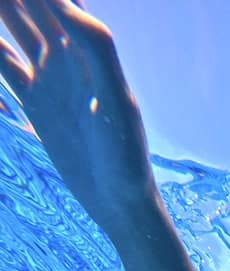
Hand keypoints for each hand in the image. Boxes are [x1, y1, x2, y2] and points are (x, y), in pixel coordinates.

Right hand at [0, 0, 157, 233]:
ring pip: (12, 26)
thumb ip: (96, 46)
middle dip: (11, 0)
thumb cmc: (126, 153)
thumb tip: (62, 1)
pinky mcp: (33, 101)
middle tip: (1, 4)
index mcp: (89, 46)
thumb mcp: (116, 98)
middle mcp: (67, 54)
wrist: (118, 200)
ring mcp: (48, 76)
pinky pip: (2, 64)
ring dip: (0, 12)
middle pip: (29, 4)